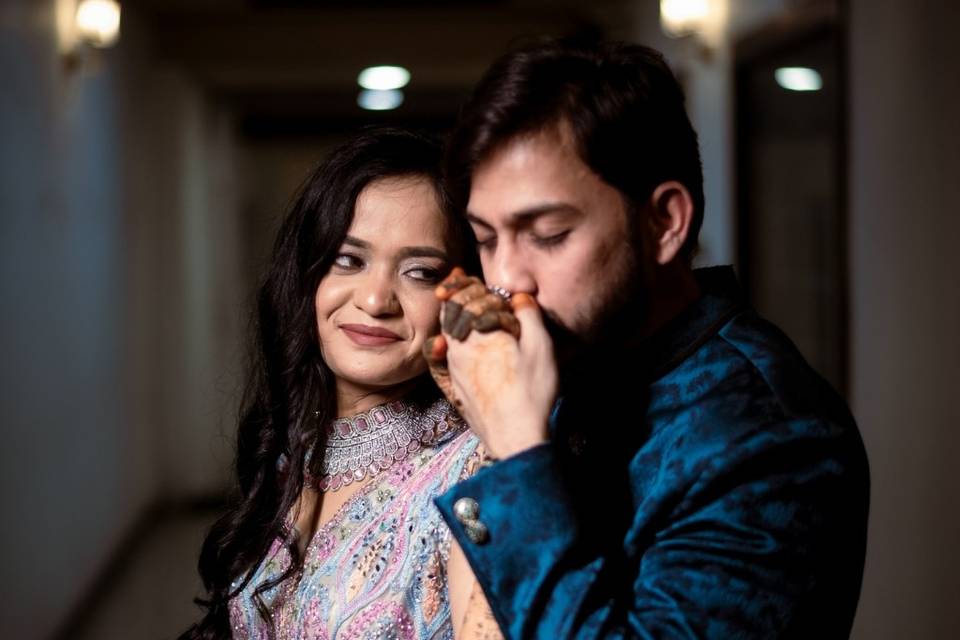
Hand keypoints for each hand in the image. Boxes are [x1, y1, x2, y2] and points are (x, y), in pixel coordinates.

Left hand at [437, 280, 556, 458]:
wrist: (514, 437)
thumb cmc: (530, 393)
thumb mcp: (540, 347)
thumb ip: (529, 316)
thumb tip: (519, 296)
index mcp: (478, 333)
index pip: (465, 298)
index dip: (465, 283)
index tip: (461, 273)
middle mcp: (459, 348)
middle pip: (451, 312)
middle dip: (456, 294)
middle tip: (457, 281)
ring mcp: (455, 368)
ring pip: (446, 332)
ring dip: (452, 315)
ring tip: (455, 304)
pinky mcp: (457, 385)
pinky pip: (446, 354)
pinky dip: (449, 339)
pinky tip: (453, 341)